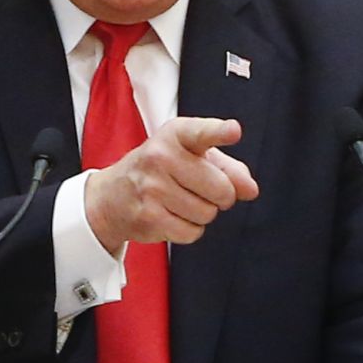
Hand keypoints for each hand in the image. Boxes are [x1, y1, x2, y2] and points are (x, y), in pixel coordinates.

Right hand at [83, 116, 259, 253]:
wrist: (112, 195)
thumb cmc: (163, 170)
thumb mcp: (193, 156)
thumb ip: (229, 168)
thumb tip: (250, 190)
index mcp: (176, 134)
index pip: (201, 132)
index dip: (220, 132)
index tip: (233, 131)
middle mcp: (161, 156)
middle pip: (221, 188)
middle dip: (222, 196)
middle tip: (203, 190)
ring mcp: (152, 187)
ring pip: (208, 213)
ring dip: (204, 213)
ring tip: (181, 201)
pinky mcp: (148, 215)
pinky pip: (192, 232)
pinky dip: (189, 229)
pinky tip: (173, 215)